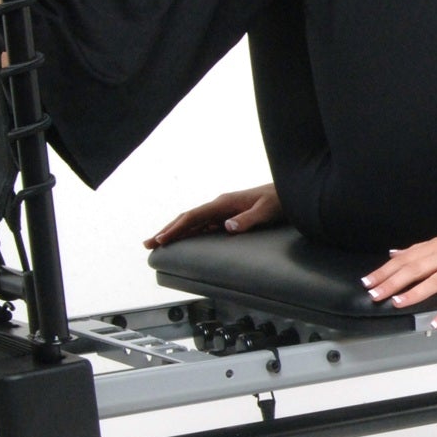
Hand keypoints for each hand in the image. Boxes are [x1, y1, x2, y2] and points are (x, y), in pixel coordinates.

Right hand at [145, 183, 283, 248]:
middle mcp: (220, 205)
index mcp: (224, 203)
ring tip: (158, 243)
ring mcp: (223, 210)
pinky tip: (183, 241)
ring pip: (193, 222)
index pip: (194, 216)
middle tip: (147, 244)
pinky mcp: (228, 215)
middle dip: (167, 230)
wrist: (289, 192)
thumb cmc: (279, 200)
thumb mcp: (266, 210)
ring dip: (175, 232)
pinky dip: (190, 233)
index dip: (176, 229)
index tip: (161, 240)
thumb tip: (227, 226)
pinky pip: (204, 225)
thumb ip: (248, 219)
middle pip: (188, 218)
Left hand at [360, 207, 436, 329]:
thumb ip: (423, 248)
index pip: (406, 258)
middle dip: (391, 282)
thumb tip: (395, 252)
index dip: (386, 270)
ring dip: (414, 293)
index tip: (368, 281)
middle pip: (415, 268)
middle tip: (373, 294)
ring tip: (396, 303)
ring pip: (434, 280)